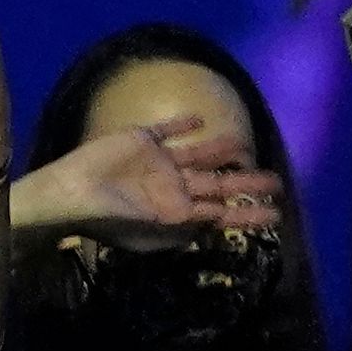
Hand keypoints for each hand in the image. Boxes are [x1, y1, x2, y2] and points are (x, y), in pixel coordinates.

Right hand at [14, 114, 279, 244]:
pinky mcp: (142, 140)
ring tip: (245, 145)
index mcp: (176, 212)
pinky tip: (199, 119)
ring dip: (221, 150)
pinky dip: (182, 124)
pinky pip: (167, 129)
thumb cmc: (113, 218)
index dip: (247, 214)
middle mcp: (171, 187)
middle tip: (277, 183)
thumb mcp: (158, 231)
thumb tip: (219, 218)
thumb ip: (191, 223)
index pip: (221, 212)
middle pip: (217, 184)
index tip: (276, 215)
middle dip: (246, 185)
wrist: (75, 194)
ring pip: (199, 155)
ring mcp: (157, 163)